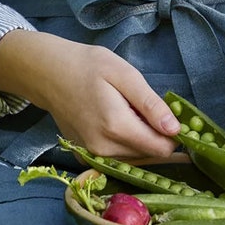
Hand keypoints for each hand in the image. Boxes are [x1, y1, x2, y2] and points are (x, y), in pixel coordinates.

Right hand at [0, 30, 179, 157]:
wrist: (49, 72)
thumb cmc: (89, 66)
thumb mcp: (125, 75)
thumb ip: (150, 104)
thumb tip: (175, 129)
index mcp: (117, 127)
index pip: (161, 149)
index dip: (174, 135)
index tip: (174, 116)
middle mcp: (104, 150)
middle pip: (149, 156)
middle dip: (157, 136)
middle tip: (150, 107)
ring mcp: (92, 155)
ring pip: (134, 158)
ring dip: (141, 140)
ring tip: (132, 110)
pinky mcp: (85, 155)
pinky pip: (117, 157)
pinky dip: (126, 144)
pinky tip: (120, 120)